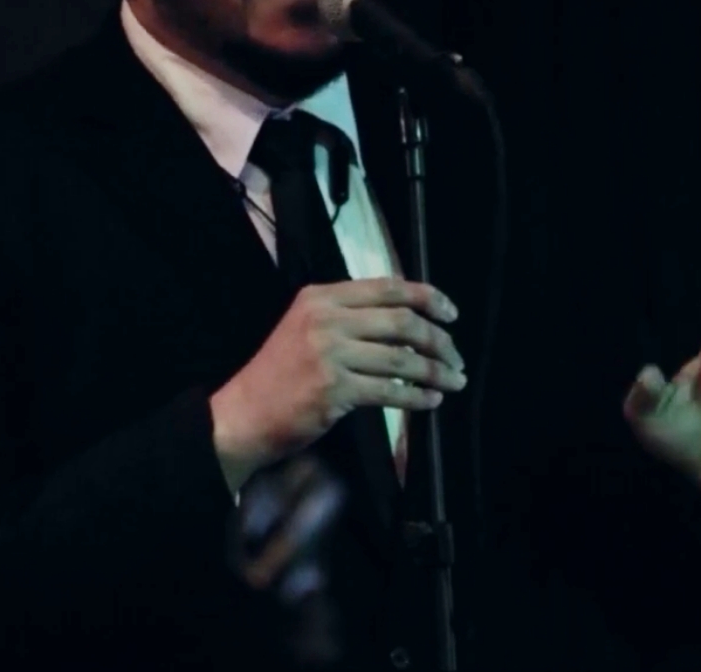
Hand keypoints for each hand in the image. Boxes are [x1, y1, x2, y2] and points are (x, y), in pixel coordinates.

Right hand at [210, 278, 465, 493]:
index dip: (427, 298)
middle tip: (456, 356)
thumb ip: (350, 315)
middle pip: (401, 322)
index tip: (451, 313)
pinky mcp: (333, 390)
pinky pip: (390, 391)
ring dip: (435, 371)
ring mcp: (329, 354)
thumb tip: (409, 318)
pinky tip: (431, 400)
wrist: (244, 413)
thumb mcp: (307, 326)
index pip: (388, 288)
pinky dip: (417, 397)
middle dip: (438, 340)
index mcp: (322, 296)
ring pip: (401, 359)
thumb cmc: (281, 372)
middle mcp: (326, 319)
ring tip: (454, 380)